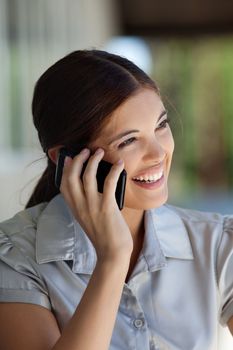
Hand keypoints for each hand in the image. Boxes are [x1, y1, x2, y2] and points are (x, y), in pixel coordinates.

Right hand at [60, 148, 132, 262]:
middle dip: (77, 160)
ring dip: (93, 160)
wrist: (112, 253)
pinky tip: (119, 164)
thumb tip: (92, 184)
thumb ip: (85, 203)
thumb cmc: (104, 235)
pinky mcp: (107, 208)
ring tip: (99, 152)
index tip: (69, 157)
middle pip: (72, 176)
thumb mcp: (88, 218)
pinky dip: (114, 171)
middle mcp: (80, 206)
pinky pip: (108, 184)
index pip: (63, 185)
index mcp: (75, 209)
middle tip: (85, 151)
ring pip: (87, 176)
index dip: (65, 169)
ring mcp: (92, 206)